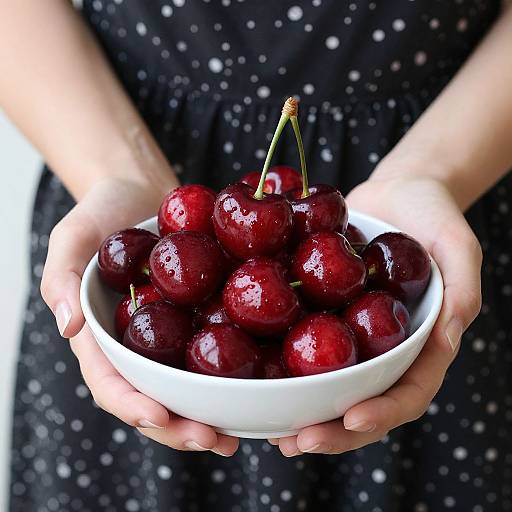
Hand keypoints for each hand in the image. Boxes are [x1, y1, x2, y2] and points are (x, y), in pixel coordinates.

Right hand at [40, 176, 238, 455]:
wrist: (141, 192)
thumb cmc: (101, 213)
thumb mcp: (72, 237)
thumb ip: (62, 278)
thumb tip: (68, 327)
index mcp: (103, 338)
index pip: (111, 383)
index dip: (131, 405)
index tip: (158, 416)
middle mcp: (138, 346)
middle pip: (154, 399)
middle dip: (179, 427)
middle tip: (214, 440)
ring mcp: (169, 337)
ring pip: (187, 389)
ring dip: (209, 416)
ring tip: (236, 434)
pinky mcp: (196, 320)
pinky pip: (212, 354)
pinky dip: (229, 379)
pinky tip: (256, 390)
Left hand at [271, 175, 481, 455]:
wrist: (394, 193)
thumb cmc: (432, 213)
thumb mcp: (457, 245)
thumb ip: (462, 289)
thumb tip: (447, 339)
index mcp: (419, 343)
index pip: (407, 392)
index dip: (383, 413)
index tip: (351, 419)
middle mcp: (382, 347)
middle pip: (361, 403)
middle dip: (332, 431)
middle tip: (297, 442)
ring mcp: (351, 335)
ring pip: (328, 387)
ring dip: (302, 414)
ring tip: (273, 431)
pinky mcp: (322, 314)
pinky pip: (302, 347)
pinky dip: (282, 370)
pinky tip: (256, 382)